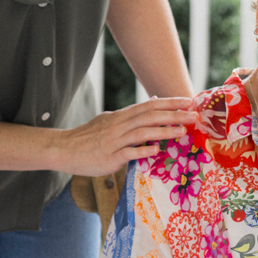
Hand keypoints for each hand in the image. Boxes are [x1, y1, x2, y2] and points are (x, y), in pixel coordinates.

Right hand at [56, 97, 197, 176]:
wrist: (64, 149)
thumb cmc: (88, 137)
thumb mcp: (109, 120)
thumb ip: (132, 113)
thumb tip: (153, 100)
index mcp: (120, 116)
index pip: (148, 106)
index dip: (169, 103)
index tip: (188, 101)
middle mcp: (118, 125)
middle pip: (149, 116)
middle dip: (173, 115)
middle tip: (194, 115)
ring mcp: (114, 141)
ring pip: (141, 132)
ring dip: (163, 131)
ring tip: (182, 131)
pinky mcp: (109, 157)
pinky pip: (128, 153)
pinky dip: (142, 150)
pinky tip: (156, 150)